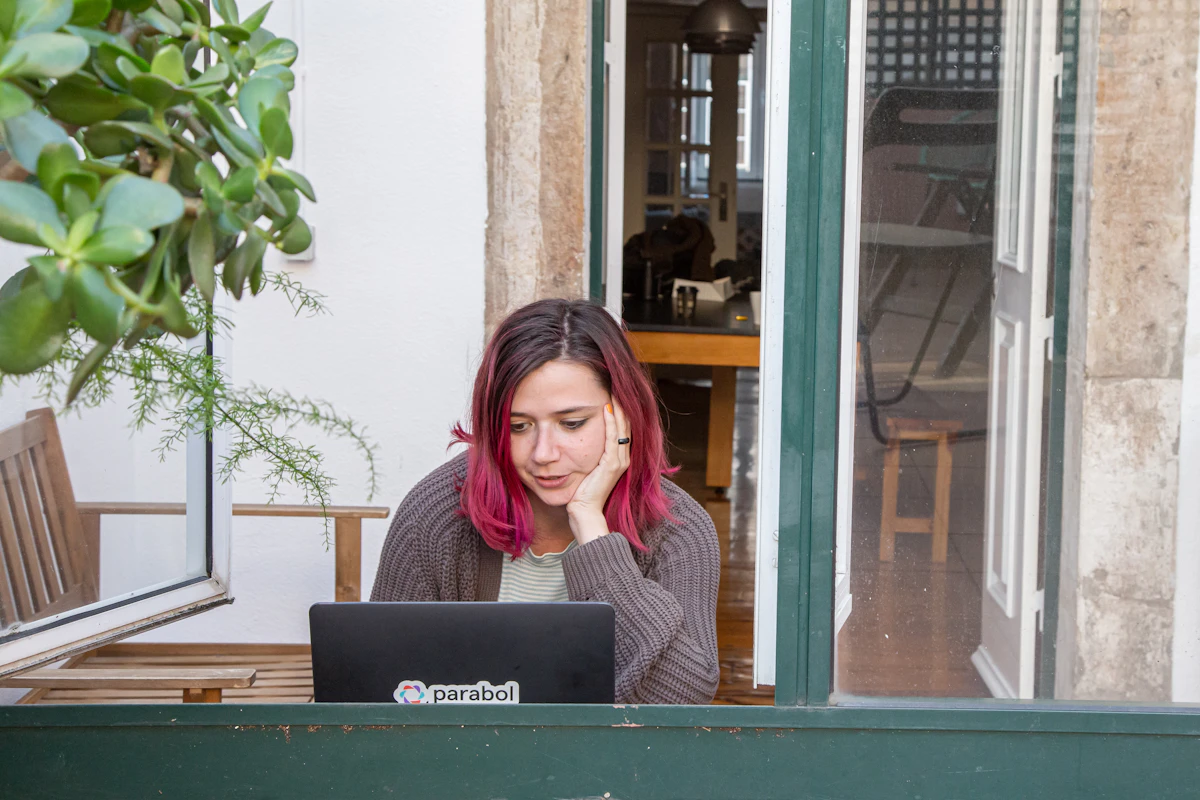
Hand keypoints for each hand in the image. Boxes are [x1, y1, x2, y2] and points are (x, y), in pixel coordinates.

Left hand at [566, 401, 630, 544]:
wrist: (583, 512)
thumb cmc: (581, 492)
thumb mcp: (586, 468)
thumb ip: (588, 454)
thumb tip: (578, 439)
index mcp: (618, 458)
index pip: (621, 429)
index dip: (619, 411)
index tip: (612, 393)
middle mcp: (622, 458)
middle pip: (625, 425)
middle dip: (621, 405)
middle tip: (615, 386)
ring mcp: (619, 462)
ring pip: (621, 429)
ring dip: (618, 409)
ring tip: (613, 391)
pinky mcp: (612, 465)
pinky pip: (612, 439)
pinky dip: (610, 423)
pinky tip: (606, 409)